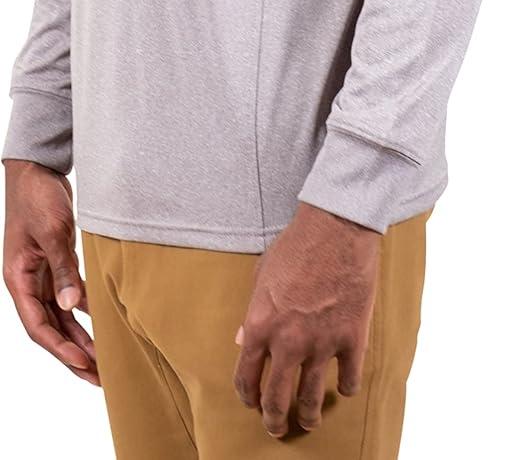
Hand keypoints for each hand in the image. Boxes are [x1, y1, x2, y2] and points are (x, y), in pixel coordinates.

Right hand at [3, 159, 99, 384]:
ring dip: (80, 337)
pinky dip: (83, 310)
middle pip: (50, 328)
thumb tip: (72, 307)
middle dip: (72, 354)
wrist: (37, 167)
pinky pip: (68, 295)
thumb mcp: (52, 231)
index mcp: (18, 279)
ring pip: (60, 316)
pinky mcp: (54, 263)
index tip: (84, 362)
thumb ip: (63, 269)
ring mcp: (40, 274)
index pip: (37, 325)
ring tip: (103, 360)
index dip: (59, 347)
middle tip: (98, 377)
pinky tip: (103, 323)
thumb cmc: (37, 196)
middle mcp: (27, 282)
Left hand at [232, 201, 379, 437]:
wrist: (336, 228)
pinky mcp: (351, 339)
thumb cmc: (295, 246)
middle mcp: (287, 342)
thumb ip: (251, 312)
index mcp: (259, 325)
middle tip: (277, 429)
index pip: (246, 376)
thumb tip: (240, 340)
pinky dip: (346, 388)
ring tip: (308, 421)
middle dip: (274, 420)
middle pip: (276, 399)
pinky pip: (349, 379)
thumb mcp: (261, 276)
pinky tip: (344, 387)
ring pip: (311, 399)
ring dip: (308, 416)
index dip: (247, 396)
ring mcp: (321, 343)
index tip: (252, 403)